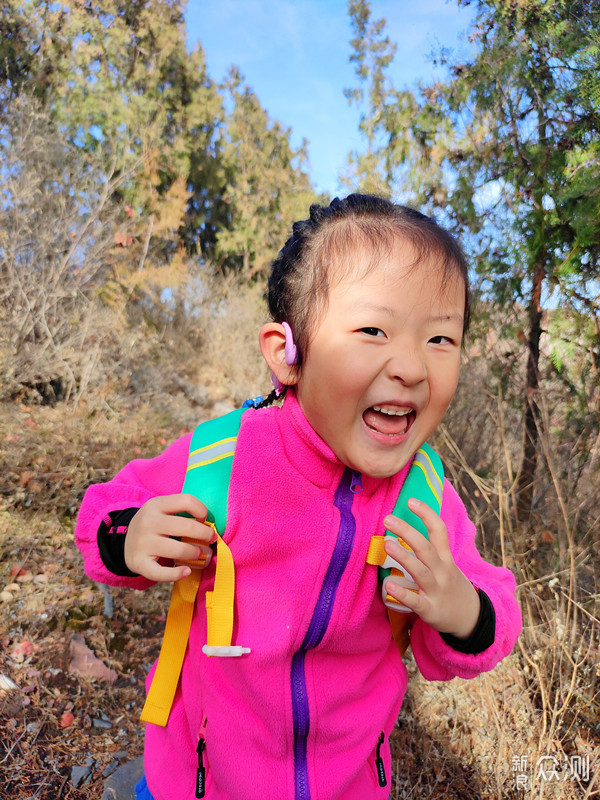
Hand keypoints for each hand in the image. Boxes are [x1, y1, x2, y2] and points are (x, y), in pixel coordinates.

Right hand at [124, 494, 216, 582]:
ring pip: (179, 549)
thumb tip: (209, 525)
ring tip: (199, 553)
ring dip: (195, 552)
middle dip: (205, 534)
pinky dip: (177, 574)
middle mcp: (148, 522)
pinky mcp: (138, 563)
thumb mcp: (162, 511)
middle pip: (187, 526)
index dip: (202, 511)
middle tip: (210, 539)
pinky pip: (161, 573)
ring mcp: (142, 543)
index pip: (187, 501)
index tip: (204, 520)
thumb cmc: (153, 526)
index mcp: (156, 505)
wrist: (124, 542)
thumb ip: (182, 512)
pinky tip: (187, 571)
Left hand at [383, 498, 479, 638]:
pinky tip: (388, 584)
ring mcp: (436, 590)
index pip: (439, 530)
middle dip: (407, 532)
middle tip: (388, 518)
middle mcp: (442, 571)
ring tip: (386, 544)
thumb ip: (429, 550)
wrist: (470, 619)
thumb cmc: (450, 585)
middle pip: (426, 548)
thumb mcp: (447, 564)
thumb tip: (404, 529)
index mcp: (446, 558)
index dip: (426, 514)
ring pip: (420, 571)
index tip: (410, 500)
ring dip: (403, 557)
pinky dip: (401, 593)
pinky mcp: (430, 609)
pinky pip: (415, 601)